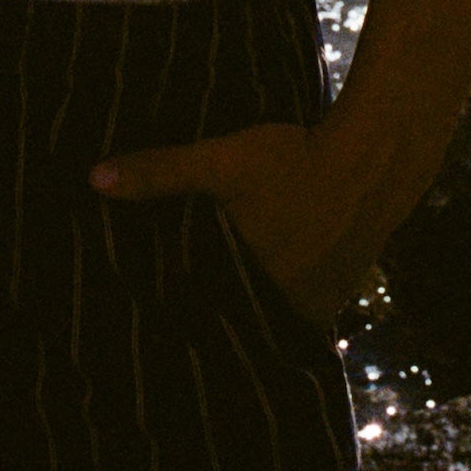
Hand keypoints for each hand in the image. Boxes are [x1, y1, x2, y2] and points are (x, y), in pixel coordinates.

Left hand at [88, 121, 375, 327]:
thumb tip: (95, 179)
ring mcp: (323, 300)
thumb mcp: (223, 162)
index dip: (183, 306)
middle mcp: (294, 310)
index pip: (208, 316)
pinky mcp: (341, 282)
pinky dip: (278, 276)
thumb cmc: (296, 159)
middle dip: (212, 297)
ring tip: (220, 263)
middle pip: (239, 313)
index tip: (154, 294)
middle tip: (181, 274)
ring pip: (270, 302)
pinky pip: (298, 290)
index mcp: (261, 295)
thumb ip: (161, 172)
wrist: (376, 153)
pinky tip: (264, 250)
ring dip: (247, 287)